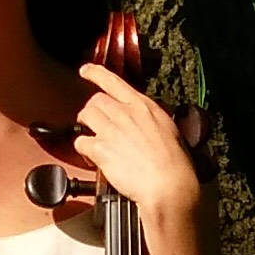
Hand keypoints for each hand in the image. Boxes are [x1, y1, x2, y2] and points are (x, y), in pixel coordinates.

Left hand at [72, 60, 203, 222]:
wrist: (168, 184)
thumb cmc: (174, 163)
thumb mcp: (168, 129)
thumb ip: (150, 119)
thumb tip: (144, 121)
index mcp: (143, 106)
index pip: (114, 81)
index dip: (95, 73)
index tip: (86, 70)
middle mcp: (125, 113)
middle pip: (96, 100)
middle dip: (92, 111)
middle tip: (94, 122)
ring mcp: (111, 129)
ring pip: (85, 116)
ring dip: (85, 126)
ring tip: (91, 138)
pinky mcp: (101, 148)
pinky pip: (80, 142)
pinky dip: (82, 149)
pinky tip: (91, 156)